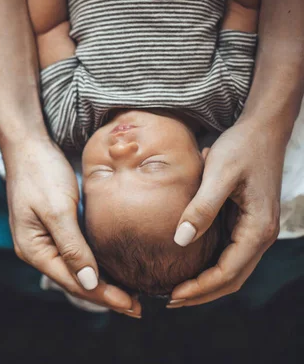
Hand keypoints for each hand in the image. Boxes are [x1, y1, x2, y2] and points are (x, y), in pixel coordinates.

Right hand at [2, 137, 140, 316]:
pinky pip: (77, 254)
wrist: (28, 145)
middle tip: (138, 307)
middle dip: (106, 295)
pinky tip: (113, 269)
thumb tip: (90, 282)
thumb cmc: (41, 173)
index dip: (104, 296)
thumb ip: (73, 247)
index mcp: (34, 250)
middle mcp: (38, 251)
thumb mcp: (58, 209)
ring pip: (77, 270)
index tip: (133, 304)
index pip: (74, 282)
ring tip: (131, 294)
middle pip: (75, 282)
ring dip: (102, 283)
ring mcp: (45, 240)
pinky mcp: (55, 229)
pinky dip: (96, 265)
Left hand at [168, 117, 285, 307]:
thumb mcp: (219, 174)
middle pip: (232, 279)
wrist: (262, 130)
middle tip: (169, 300)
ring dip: (206, 284)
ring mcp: (254, 230)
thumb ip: (201, 208)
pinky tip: (189, 266)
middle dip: (202, 293)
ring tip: (176, 290)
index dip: (200, 287)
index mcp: (258, 229)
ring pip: (232, 270)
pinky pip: (229, 254)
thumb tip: (180, 240)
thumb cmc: (241, 148)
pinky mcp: (245, 223)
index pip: (228, 272)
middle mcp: (260, 235)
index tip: (172, 294)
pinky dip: (210, 266)